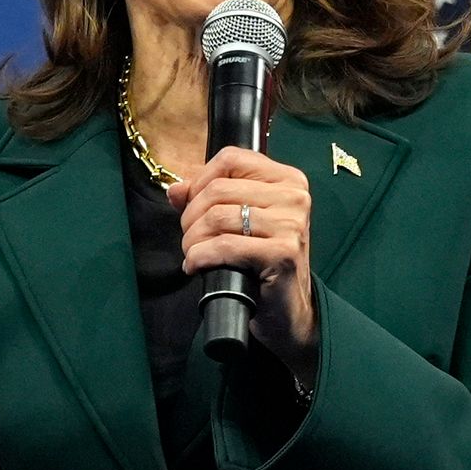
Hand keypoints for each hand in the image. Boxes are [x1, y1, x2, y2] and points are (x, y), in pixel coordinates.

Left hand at [180, 139, 321, 375]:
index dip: (200, 180)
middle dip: (191, 217)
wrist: (288, 311)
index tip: (192, 207)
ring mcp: (292, 224)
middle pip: (218, 189)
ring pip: (216, 216)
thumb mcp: (239, 223)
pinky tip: (197, 267)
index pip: (231, 158)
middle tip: (190, 240)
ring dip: (192, 240)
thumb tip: (175, 190)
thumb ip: (208, 199)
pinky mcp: (283, 253)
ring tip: (193, 255)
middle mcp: (295, 197)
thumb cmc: (262, 264)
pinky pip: (224, 245)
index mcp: (288, 180)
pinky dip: (200, 257)